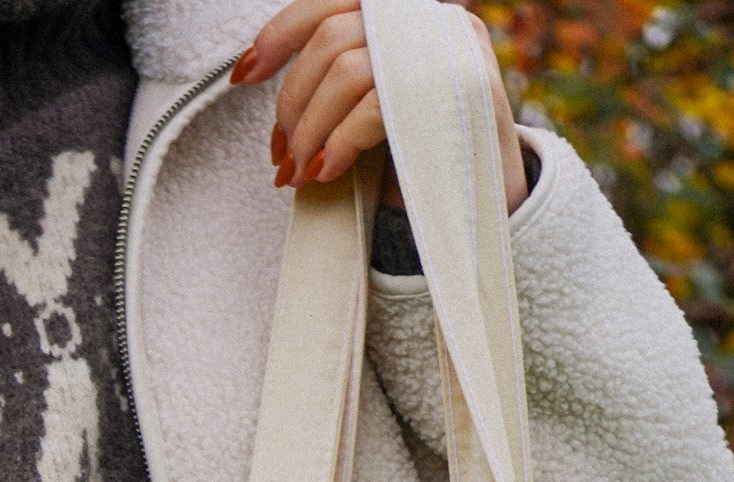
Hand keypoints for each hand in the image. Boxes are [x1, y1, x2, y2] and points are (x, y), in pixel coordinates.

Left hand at [231, 0, 527, 213]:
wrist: (489, 208)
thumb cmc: (422, 160)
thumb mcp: (375, 110)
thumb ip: (340, 83)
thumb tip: (267, 88)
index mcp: (406, 16)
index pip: (331, 2)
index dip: (279, 34)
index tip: (244, 74)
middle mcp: (430, 18)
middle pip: (331, 37)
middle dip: (292, 102)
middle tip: (283, 154)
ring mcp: (447, 48)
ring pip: (345, 70)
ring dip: (309, 129)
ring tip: (302, 171)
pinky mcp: (455, 88)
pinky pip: (373, 106)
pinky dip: (338, 143)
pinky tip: (328, 171)